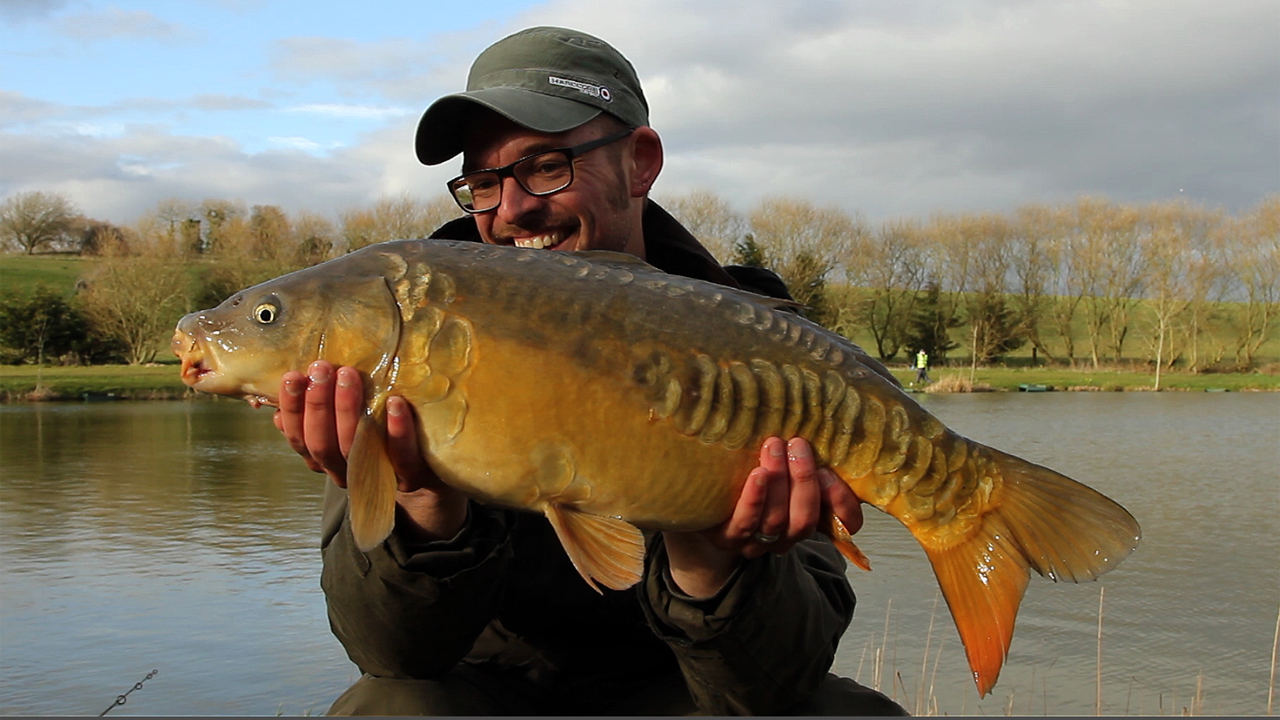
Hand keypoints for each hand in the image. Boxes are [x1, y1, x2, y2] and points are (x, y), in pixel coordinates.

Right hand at [273, 360, 466, 539]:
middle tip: (321, 368)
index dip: (292, 409)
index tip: (292, 376)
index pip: (299, 437)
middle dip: (317, 405)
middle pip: (323, 444)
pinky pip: (401, 456)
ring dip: (348, 409)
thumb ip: (320, 408)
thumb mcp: (345, 422)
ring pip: (354, 447)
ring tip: (348, 374)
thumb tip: (288, 383)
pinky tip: (394, 402)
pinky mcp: (411, 475)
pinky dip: (396, 430)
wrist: (428, 477)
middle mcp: (346, 470)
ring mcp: (377, 474)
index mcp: (325, 457)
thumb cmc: (380, 436)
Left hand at [662, 436, 863, 597]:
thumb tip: (818, 429)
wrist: (701, 499)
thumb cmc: (750, 474)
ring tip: (774, 446)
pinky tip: (757, 474)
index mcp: (809, 518)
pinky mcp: (726, 537)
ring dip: (779, 481)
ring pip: (776, 520)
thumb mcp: (783, 465)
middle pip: (805, 519)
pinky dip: (754, 499)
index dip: (844, 502)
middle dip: (803, 480)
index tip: (830, 470)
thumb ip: (803, 456)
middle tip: (797, 445)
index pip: (845, 523)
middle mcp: (786, 536)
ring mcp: (755, 542)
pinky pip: (744, 523)